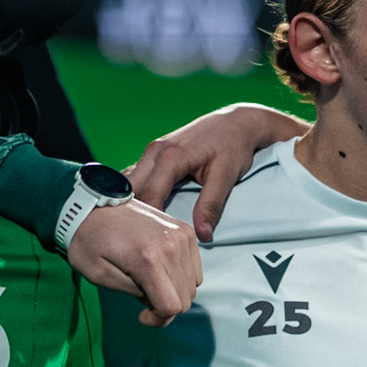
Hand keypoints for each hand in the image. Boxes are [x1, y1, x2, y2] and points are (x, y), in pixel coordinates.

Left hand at [66, 199, 201, 326]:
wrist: (93, 205)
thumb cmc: (89, 241)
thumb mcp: (99, 275)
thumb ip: (132, 293)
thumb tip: (155, 300)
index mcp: (148, 259)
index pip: (171, 306)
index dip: (157, 320)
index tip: (141, 315)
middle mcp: (171, 246)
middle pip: (185, 298)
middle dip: (165, 307)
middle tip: (142, 297)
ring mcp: (182, 236)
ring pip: (193, 285)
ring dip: (173, 290)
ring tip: (149, 281)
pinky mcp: (185, 230)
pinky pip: (194, 267)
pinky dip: (180, 275)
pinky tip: (160, 270)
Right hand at [127, 104, 309, 240]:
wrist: (238, 121)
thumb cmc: (233, 145)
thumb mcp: (226, 176)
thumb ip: (211, 205)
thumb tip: (202, 235)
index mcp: (170, 156)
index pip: (149, 197)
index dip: (146, 223)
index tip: (148, 245)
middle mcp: (155, 151)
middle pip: (130, 190)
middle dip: (130, 215)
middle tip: (136, 241)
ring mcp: (152, 150)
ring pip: (129, 183)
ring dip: (129, 205)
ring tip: (134, 231)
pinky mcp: (154, 153)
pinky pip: (136, 177)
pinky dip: (135, 194)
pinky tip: (138, 213)